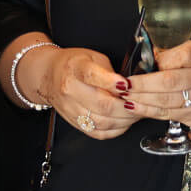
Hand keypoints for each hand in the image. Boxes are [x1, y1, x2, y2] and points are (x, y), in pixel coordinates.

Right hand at [22, 45, 136, 139]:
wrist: (49, 75)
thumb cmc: (74, 64)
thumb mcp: (93, 57)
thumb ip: (110, 71)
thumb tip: (129, 86)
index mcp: (76, 69)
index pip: (94, 77)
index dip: (114, 83)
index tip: (128, 85)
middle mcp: (70, 91)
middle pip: (103, 105)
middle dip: (127, 107)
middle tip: (141, 103)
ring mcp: (71, 109)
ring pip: (103, 122)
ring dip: (124, 120)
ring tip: (137, 113)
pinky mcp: (74, 123)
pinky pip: (98, 133)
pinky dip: (116, 130)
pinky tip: (125, 122)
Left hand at [125, 39, 190, 130]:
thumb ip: (172, 54)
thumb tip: (147, 55)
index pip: (183, 56)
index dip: (161, 60)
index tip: (144, 62)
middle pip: (170, 81)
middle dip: (143, 84)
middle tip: (125, 83)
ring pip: (165, 100)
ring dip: (141, 98)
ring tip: (125, 94)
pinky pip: (165, 113)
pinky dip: (146, 110)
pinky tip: (133, 105)